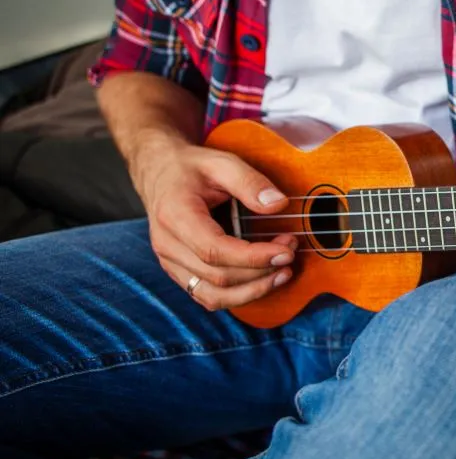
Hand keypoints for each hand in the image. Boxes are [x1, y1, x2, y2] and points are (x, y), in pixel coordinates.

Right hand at [133, 138, 296, 310]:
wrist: (161, 174)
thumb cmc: (191, 168)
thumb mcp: (221, 162)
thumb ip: (249, 182)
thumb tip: (278, 204)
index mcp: (175, 216)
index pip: (215, 250)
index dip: (254, 257)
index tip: (286, 251)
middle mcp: (168, 245)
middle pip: (218, 276)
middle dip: (261, 270)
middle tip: (291, 250)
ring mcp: (171, 263)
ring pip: (213, 295)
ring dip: (253, 290)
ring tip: (283, 272)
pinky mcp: (179, 272)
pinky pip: (208, 296)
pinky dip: (239, 295)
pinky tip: (263, 280)